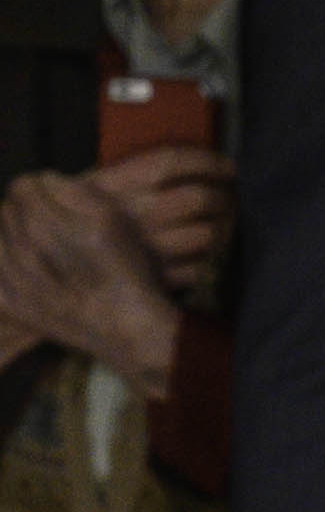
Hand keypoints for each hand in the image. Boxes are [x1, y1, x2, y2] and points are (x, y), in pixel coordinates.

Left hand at [0, 171, 180, 390]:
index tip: (54, 197)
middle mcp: (26, 252)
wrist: (127, 329)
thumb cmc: (126, 270)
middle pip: (6, 209)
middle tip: (50, 221)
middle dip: (24, 209)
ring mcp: (13, 281)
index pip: (23, 186)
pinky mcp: (10, 302)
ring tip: (40, 245)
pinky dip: (5, 259)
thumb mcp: (112, 218)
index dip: (39, 187)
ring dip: (13, 233)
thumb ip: (73, 191)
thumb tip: (43, 182)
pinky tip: (28, 266)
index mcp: (50, 226)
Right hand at [87, 144, 236, 298]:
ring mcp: (147, 248)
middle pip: (200, 198)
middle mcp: (135, 214)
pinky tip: (210, 255)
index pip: (171, 162)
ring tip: (225, 225)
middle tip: (229, 198)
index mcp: (118, 184)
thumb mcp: (98, 188)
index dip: (207, 162)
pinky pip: (201, 268)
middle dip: (224, 196)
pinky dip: (213, 261)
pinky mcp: (155, 279)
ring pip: (207, 234)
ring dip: (225, 229)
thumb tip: (195, 166)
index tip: (228, 167)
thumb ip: (135, 174)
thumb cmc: (83, 221)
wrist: (54, 262)